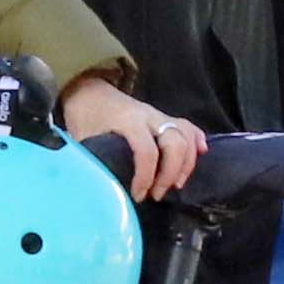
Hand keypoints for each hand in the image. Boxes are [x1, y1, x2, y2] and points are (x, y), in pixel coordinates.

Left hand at [59, 71, 203, 200]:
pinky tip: (201, 154)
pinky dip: (197, 140)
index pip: (147, 151)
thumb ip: (93, 161)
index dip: (146, 177)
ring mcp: (158, 115)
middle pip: (175, 143)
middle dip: (171, 173)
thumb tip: (103, 190)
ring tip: (176, 184)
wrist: (87, 89)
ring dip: (186, 163)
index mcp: (127, 120)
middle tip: (157, 194)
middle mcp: (148, 116)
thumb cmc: (84, 115)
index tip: (138, 195)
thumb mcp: (82, 139)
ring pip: (186, 135)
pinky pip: (188, 126)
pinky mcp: (163, 117)